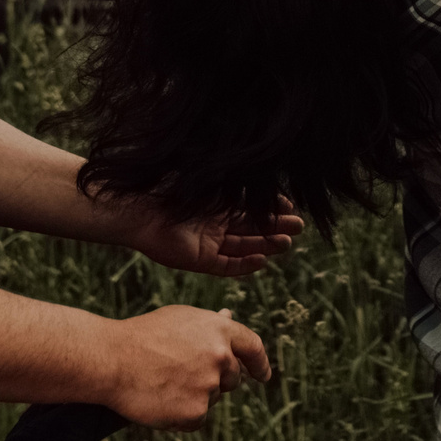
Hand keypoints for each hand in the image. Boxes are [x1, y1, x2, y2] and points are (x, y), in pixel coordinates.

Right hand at [101, 305, 271, 428]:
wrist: (113, 359)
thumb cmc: (143, 335)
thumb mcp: (180, 319)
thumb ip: (209, 324)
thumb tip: (229, 316)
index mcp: (220, 329)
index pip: (253, 347)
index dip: (260, 363)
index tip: (263, 376)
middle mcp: (221, 356)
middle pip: (232, 379)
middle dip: (215, 380)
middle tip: (182, 375)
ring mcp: (210, 385)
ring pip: (212, 399)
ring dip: (194, 397)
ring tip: (163, 383)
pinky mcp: (196, 412)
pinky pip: (197, 419)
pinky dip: (182, 415)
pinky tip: (161, 400)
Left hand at [133, 198, 304, 277]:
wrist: (142, 211)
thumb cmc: (174, 191)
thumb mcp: (209, 183)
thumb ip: (233, 184)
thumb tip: (260, 173)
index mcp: (215, 203)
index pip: (249, 208)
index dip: (270, 208)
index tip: (290, 205)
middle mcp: (213, 224)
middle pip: (250, 228)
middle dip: (274, 227)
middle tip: (299, 227)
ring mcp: (207, 243)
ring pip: (243, 247)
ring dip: (265, 246)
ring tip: (287, 243)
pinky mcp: (199, 260)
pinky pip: (226, 266)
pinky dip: (244, 265)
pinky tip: (262, 261)